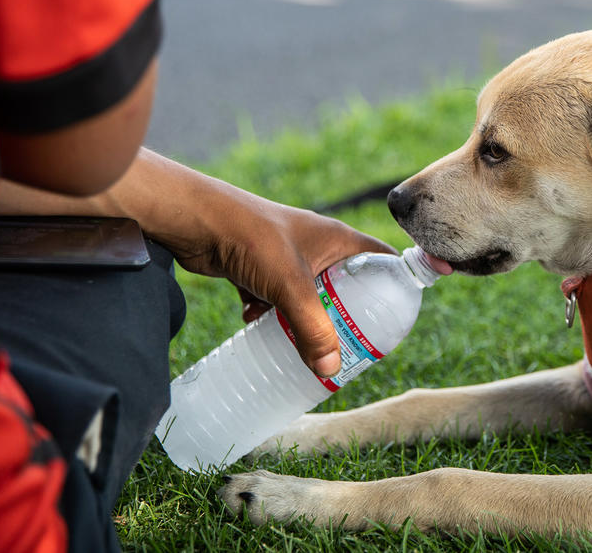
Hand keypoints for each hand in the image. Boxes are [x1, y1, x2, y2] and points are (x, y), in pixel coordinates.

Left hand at [175, 203, 395, 376]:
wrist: (196, 220)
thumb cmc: (251, 238)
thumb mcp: (291, 286)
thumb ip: (312, 329)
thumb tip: (329, 370)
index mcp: (338, 239)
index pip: (382, 259)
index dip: (394, 285)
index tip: (395, 318)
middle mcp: (318, 246)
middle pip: (347, 284)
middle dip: (346, 315)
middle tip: (350, 343)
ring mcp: (288, 257)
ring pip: (309, 295)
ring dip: (305, 318)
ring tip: (304, 343)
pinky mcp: (260, 268)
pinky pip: (276, 297)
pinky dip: (270, 313)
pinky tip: (256, 325)